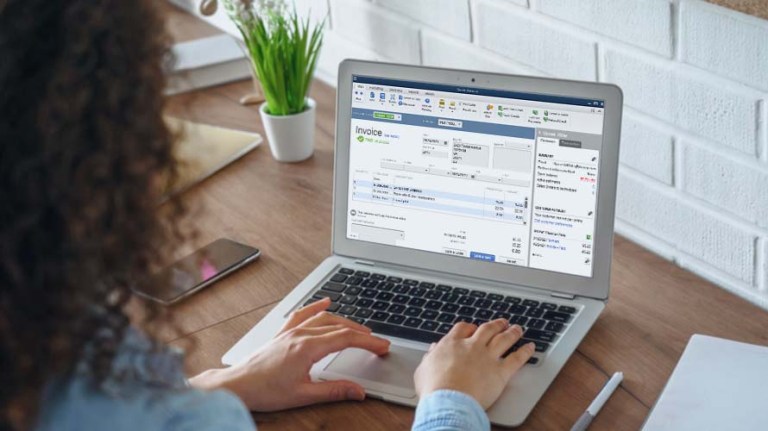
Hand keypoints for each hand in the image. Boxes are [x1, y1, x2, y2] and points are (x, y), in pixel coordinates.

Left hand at [189, 298, 389, 410]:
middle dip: (362, 333)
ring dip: (345, 321)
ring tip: (360, 329)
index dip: (368, 342)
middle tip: (378, 342)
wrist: (237, 386)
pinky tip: (325, 303)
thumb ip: (334, 391)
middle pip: (339, 326)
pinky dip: (316, 307)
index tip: (382, 346)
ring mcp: (290, 332)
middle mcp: (300, 335)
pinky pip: (302, 314)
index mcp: (307, 348)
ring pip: (324, 319)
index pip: (346, 339)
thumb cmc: (264, 391)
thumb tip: (358, 391)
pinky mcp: (282, 334)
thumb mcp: (303, 395)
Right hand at [414, 319, 534, 408]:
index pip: (463, 328)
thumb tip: (433, 350)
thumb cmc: (434, 389)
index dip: (470, 327)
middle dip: (496, 324)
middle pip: (487, 329)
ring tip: (518, 329)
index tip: (474, 328)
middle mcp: (472, 346)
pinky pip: (517, 358)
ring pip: (504, 339)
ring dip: (512, 332)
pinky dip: (525, 352)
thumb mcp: (423, 370)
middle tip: (502, 322)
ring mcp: (487, 357)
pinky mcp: (500, 372)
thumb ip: (430, 358)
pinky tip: (531, 347)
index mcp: (452, 344)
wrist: (448, 401)